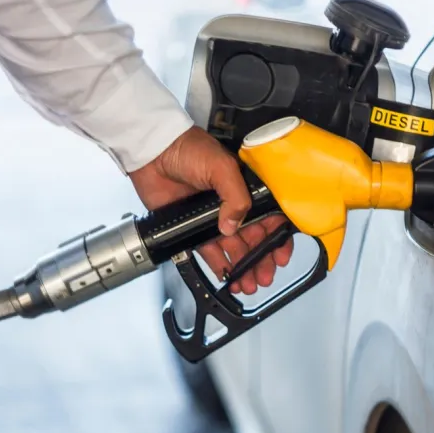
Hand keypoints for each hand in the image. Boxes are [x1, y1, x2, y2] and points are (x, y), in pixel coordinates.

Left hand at [128, 126, 293, 294]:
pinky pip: (208, 250)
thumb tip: (234, 227)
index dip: (276, 238)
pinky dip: (218, 265)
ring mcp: (212, 217)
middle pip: (253, 239)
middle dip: (261, 260)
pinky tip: (226, 276)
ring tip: (247, 284)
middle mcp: (231, 204)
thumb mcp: (222, 167)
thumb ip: (235, 197)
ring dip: (242, 267)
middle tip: (263, 277)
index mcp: (245, 188)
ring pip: (233, 249)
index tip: (280, 256)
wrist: (154, 152)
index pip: (268, 218)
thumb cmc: (188, 148)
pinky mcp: (192, 227)